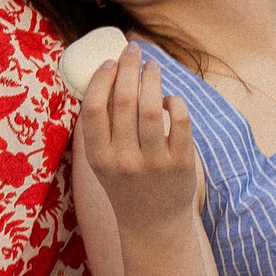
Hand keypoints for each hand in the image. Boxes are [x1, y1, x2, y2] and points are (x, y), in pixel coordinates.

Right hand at [75, 44, 197, 238]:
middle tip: (133, 50)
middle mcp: (124, 161)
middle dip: (129, 67)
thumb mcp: (103, 161)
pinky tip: (168, 99)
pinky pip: (179, 120)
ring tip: (152, 66)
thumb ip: (102, 127)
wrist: (153, 224)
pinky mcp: (181, 163)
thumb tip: (108, 75)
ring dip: (152, 78)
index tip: (109, 62)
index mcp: (99, 158)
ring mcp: (154, 163)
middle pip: (124, 100)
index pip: (94, 108)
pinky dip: (173, 102)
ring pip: (151, 106)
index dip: (101, 79)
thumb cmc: (125, 183)